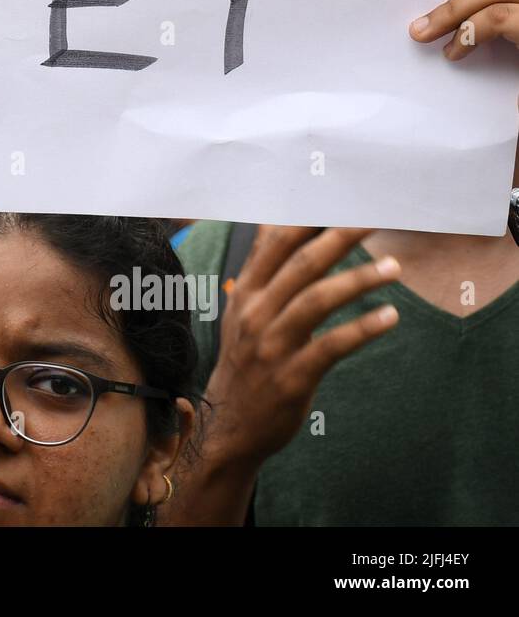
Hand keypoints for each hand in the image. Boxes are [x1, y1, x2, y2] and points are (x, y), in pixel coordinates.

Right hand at [165, 226, 399, 523]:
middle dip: (341, 237)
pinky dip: (363, 329)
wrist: (231, 424)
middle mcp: (255, 313)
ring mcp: (272, 345)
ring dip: (359, 279)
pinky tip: (390, 317)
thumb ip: (261, 270)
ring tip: (393, 267)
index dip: (307, 218)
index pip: (274, 244)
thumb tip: (272, 224)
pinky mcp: (292, 376)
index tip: (338, 199)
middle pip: (302, 264)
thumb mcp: (242, 311)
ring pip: (318, 300)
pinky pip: (331, 346)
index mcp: (245, 293)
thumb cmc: (246, 361)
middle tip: (375, 220)